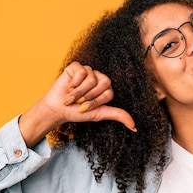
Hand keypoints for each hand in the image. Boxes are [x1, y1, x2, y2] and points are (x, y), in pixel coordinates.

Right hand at [19, 62, 135, 146]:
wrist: (58, 109)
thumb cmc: (78, 112)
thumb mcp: (100, 114)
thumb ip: (118, 115)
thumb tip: (134, 126)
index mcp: (106, 88)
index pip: (109, 93)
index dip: (96, 102)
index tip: (86, 108)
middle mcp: (99, 77)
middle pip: (103, 83)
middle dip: (89, 97)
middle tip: (79, 101)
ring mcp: (88, 71)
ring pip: (91, 79)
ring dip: (79, 92)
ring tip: (72, 96)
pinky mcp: (76, 66)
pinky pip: (81, 72)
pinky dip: (74, 83)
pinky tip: (69, 87)